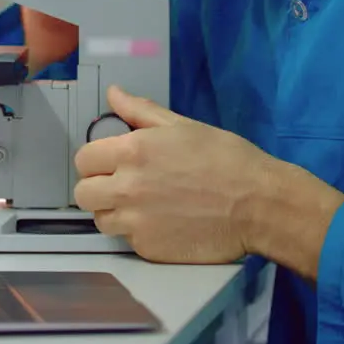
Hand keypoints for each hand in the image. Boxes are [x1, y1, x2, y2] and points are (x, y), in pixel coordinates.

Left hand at [73, 86, 275, 263]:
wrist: (260, 205)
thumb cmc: (226, 159)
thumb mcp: (183, 126)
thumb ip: (140, 111)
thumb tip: (113, 94)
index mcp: (132, 152)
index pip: (83, 159)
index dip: (95, 160)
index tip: (111, 163)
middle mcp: (126, 188)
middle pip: (83, 193)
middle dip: (98, 187)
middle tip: (122, 185)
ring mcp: (135, 222)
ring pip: (100, 220)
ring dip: (114, 212)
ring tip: (142, 206)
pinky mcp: (149, 249)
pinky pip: (128, 240)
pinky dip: (140, 233)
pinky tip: (163, 224)